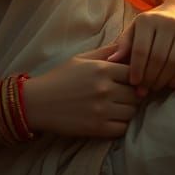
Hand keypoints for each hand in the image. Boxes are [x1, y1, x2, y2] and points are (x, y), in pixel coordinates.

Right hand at [22, 44, 147, 139]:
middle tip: (126, 96)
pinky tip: (111, 119)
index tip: (130, 81)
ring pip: (132, 112)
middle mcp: (104, 89)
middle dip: (134, 95)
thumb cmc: (60, 78)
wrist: (38, 102)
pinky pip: (123, 128)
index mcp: (101, 69)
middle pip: (136, 94)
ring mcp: (102, 110)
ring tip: (118, 107)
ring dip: (128, 110)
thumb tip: (126, 46)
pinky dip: (121, 125)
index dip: (135, 77)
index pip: (134, 72)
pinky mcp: (98, 128)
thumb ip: (105, 52)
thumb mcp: (80, 59)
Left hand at [106, 2, 174, 94]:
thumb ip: (124, 44)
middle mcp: (168, 22)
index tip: (133, 82)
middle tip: (144, 90)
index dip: (136, 69)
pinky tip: (172, 83)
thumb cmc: (154, 25)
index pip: (140, 49)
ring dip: (163, 79)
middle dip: (149, 77)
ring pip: (174, 62)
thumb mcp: (136, 29)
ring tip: (156, 87)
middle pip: (157, 58)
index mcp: (148, 19)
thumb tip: (110, 62)